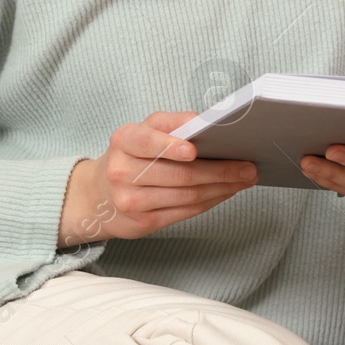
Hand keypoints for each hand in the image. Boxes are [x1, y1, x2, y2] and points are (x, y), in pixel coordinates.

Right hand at [57, 111, 257, 247]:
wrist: (98, 195)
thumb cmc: (131, 155)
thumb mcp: (143, 131)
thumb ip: (172, 123)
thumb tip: (206, 121)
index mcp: (124, 140)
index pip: (147, 141)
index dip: (170, 146)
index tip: (194, 150)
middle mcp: (122, 171)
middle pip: (178, 174)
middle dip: (219, 171)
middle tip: (247, 166)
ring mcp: (130, 201)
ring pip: (186, 195)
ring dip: (221, 188)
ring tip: (244, 179)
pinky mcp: (142, 223)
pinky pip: (184, 212)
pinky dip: (210, 201)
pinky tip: (226, 192)